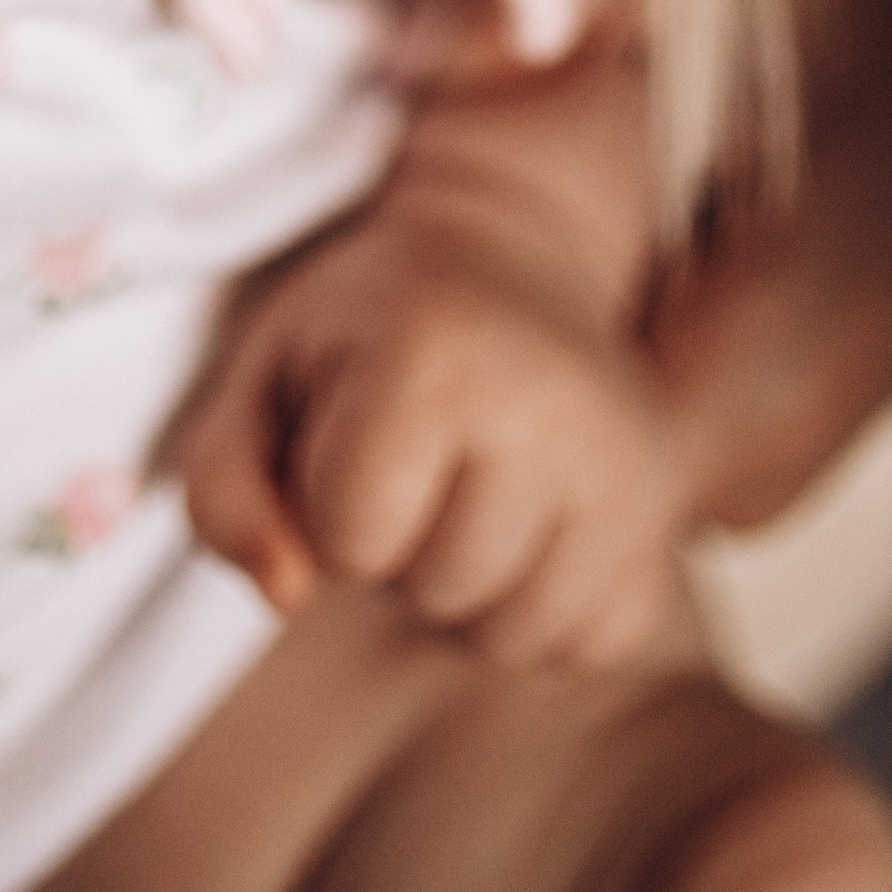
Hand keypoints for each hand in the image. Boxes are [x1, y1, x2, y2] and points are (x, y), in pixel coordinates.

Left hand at [178, 201, 693, 673]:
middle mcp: (548, 406)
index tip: (352, 433)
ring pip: (512, 636)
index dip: (328, 503)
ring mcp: (625, 461)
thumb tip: (288, 595)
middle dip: (401, 548)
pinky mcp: (667, 509)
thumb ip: (224, 489)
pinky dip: (546, 610)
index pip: (349, 539)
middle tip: (419, 457)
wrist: (509, 251)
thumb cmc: (371, 324)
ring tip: (467, 492)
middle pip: (433, 592)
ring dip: (469, 590)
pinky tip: (530, 525)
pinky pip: (589, 641)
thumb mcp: (264, 371)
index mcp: (434, 358)